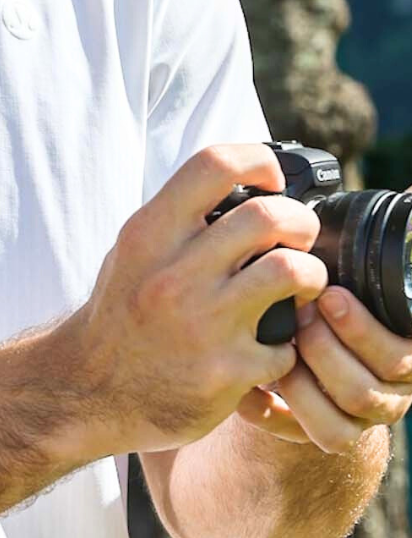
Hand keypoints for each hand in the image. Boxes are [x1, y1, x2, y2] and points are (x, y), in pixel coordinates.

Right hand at [75, 144, 329, 457]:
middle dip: (300, 220)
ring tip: (303, 283)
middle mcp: (175, 273)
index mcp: (150, 233)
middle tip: (300, 235)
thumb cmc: (122, 311)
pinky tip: (274, 345)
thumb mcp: (133, 250)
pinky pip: (288, 344)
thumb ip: (178, 218)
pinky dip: (290, 343)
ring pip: (291, 272)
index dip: (257, 161)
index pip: (214, 165)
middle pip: (267, 216)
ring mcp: (203, 324)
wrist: (94, 389)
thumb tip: (241, 182)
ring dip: (310, 275)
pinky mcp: (227, 372)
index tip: (271, 178)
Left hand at [237, 255, 411, 451]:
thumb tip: (378, 205)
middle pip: (364, 391)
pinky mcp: (315, 435)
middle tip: (293, 316)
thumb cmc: (327, 301)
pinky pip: (294, 438)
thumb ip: (352, 262)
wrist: (316, 350)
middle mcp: (385, 394)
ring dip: (297, 382)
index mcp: (401, 354)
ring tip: (272, 347)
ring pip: (334, 426)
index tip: (329, 295)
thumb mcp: (345, 281)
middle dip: (323, 350)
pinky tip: (246, 387)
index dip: (362, 329)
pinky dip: (267, 412)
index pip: (399, 356)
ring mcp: (353, 422)